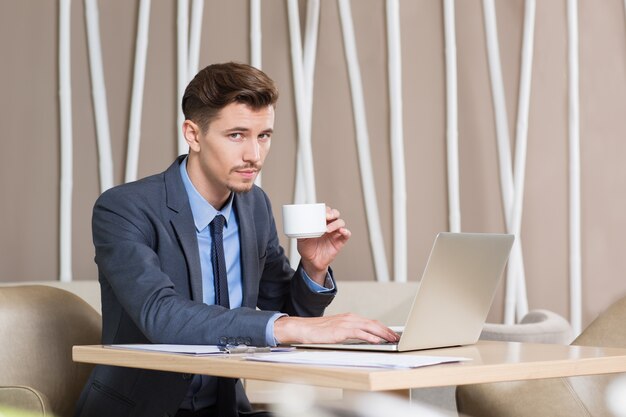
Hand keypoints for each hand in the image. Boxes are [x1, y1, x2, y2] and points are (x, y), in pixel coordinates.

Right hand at [273, 313, 399, 344]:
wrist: (304, 328)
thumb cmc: (318, 330)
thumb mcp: (337, 329)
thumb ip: (349, 332)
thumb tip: (362, 338)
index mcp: (349, 317)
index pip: (371, 322)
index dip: (383, 328)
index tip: (391, 334)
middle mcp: (350, 318)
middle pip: (374, 323)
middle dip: (387, 330)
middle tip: (396, 337)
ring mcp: (346, 323)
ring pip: (369, 327)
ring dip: (382, 333)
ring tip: (391, 339)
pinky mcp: (341, 330)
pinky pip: (359, 333)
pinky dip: (370, 337)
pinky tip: (377, 341)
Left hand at [297, 206, 350, 282]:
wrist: (311, 262)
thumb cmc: (307, 248)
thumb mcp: (301, 239)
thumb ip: (302, 231)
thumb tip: (300, 224)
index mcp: (320, 222)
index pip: (325, 211)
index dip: (325, 209)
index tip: (322, 212)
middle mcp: (329, 225)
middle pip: (335, 214)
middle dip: (332, 213)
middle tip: (327, 216)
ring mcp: (335, 233)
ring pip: (340, 222)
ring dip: (335, 224)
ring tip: (328, 229)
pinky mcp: (340, 241)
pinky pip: (346, 234)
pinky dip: (346, 231)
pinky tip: (342, 231)